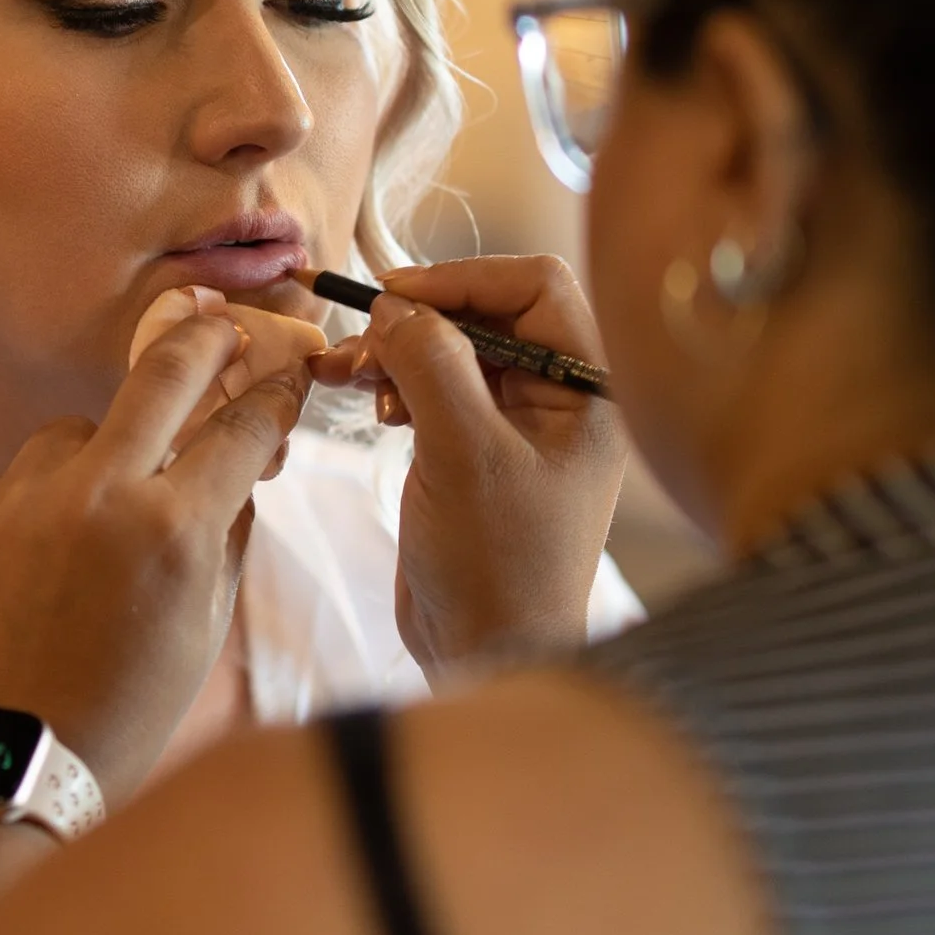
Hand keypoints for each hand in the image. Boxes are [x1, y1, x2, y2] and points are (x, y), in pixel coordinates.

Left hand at [0, 313, 308, 800]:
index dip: (274, 395)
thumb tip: (240, 466)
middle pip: (162, 372)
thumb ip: (225, 534)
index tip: (286, 377)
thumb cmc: (127, 709)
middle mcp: (99, 494)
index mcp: (174, 529)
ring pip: (78, 429)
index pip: (242, 427)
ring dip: (103, 451)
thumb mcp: (206, 627)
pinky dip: (43, 506)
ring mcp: (23, 498)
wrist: (12, 758)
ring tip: (102, 516)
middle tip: (218, 326)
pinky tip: (45, 566)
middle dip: (202, 339)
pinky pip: (22, 481)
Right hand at [314, 255, 623, 673]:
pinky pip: (434, 390)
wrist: (488, 654)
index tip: (395, 296)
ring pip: (452, 351)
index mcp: (588, 390)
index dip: (463, 279)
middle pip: (486, 314)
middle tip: (361, 338)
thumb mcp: (464, 455)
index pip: (536, 287)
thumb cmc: (499, 565)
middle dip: (418, 319)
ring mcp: (515, 425)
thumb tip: (392, 307)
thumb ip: (432, 366)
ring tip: (346, 372)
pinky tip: (365, 400)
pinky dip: (394, 384)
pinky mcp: (473, 451)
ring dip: (396, 351)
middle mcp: (559, 399)